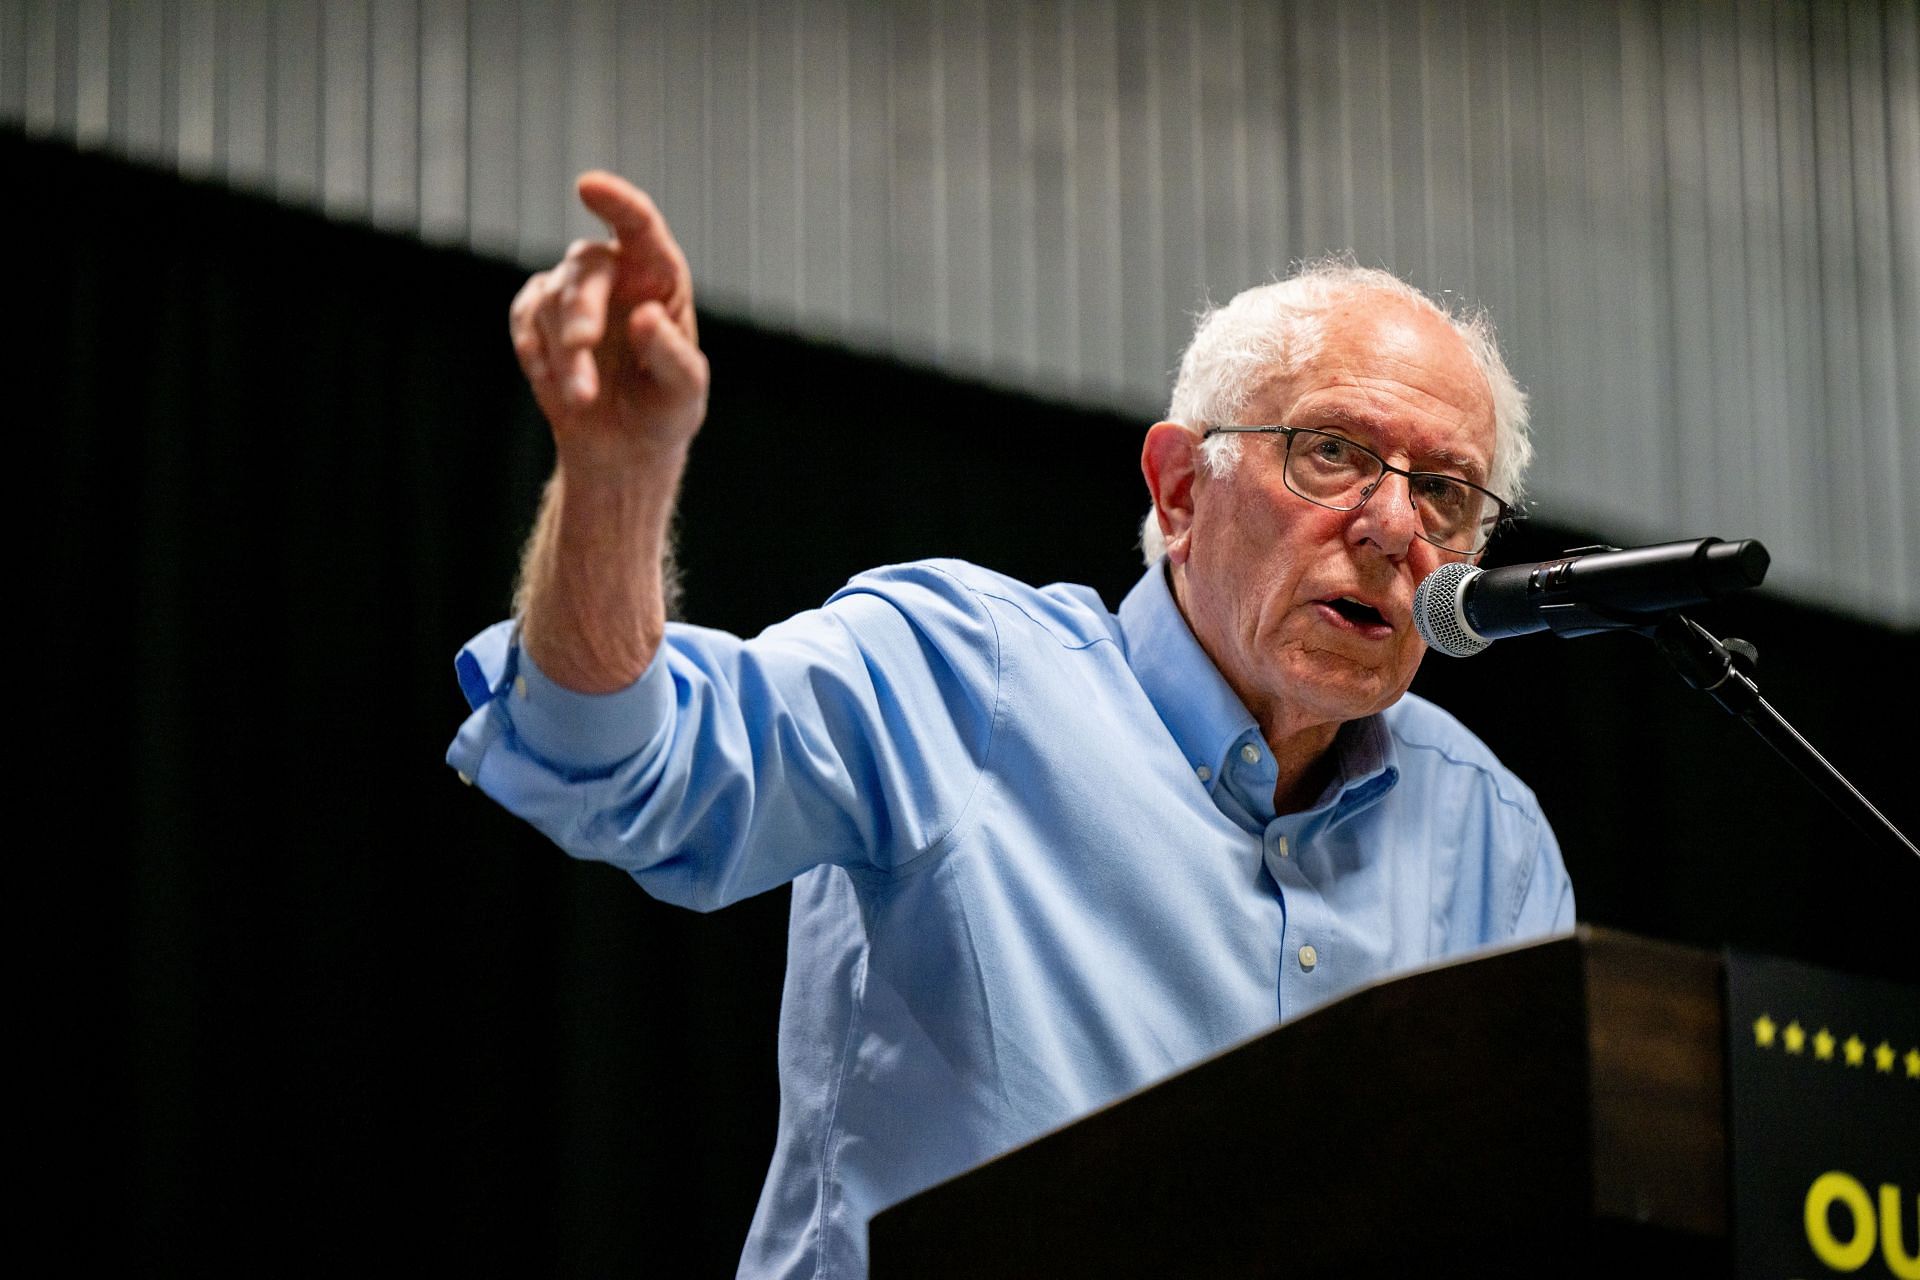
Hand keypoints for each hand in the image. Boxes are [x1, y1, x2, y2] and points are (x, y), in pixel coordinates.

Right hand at [508, 172, 708, 473]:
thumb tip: (645, 315)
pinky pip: (524, 318)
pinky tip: (557, 386)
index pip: (640, 226)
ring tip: (583, 399)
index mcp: (660, 276)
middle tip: (581, 346)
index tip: (588, 185)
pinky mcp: (538, 315)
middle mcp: (617, 274)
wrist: (624, 449)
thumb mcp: (683, 393)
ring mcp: (574, 291)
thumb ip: (670, 355)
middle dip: (580, 307)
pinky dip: (536, 353)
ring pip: (551, 300)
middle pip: (586, 267)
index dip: (616, 202)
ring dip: (563, 354)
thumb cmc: (665, 412)